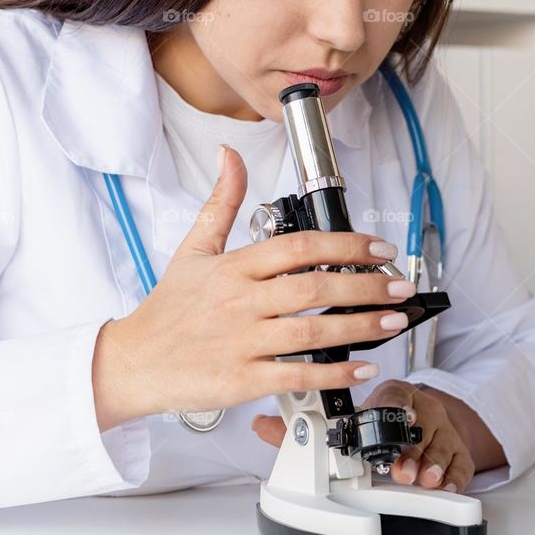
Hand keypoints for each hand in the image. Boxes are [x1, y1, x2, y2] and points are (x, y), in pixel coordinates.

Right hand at [91, 145, 417, 430]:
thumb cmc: (168, 309)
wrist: (134, 363)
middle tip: (400, 286)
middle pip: (314, 286)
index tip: (379, 249)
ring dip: (360, 326)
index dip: (346, 245)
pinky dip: (332, 372)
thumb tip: (229, 155)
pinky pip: (296, 374)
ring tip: (393, 322)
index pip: (299, 246)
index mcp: (234, 266)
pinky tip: (360, 367)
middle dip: (366, 286)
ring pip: (312, 330)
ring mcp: (242, 341)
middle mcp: (240, 301)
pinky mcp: (241, 379)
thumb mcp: (192, 248)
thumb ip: (221, 202)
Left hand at [252, 378, 475, 493]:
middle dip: (412, 450)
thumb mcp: (343, 419)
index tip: (394, 422)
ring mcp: (442, 430)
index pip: (394, 396)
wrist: (418, 420)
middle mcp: (420, 408)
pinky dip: (455, 476)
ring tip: (422, 480)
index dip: (394, 410)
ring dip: (432, 465)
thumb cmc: (376, 419)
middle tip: (401, 470)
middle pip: (421, 426)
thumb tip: (260, 424)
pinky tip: (445, 487)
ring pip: (443, 444)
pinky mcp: (458, 450)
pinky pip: (462, 463)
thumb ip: (300, 427)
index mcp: (392, 394)